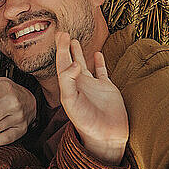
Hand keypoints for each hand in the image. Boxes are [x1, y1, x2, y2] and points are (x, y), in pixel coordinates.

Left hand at [55, 32, 127, 164]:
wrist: (105, 136)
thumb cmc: (85, 121)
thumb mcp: (71, 101)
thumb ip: (68, 81)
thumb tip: (75, 64)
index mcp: (69, 86)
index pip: (62, 64)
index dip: (60, 50)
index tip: (62, 36)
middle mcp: (79, 84)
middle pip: (70, 61)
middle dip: (65, 48)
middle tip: (62, 32)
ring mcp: (93, 86)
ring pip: (84, 65)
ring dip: (78, 53)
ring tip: (74, 40)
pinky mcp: (108, 89)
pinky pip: (102, 72)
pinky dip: (99, 63)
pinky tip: (98, 53)